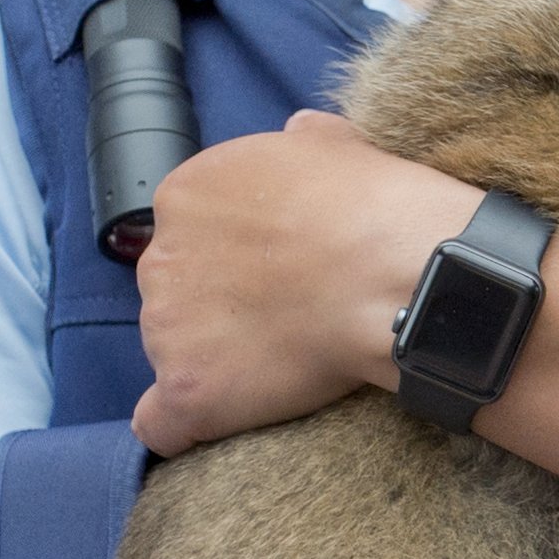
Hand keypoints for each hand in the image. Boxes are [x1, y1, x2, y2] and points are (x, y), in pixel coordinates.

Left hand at [130, 111, 474, 453]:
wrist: (397, 273)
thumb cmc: (374, 208)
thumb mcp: (336, 145)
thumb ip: (303, 143)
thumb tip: (300, 134)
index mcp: (187, 195)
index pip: (190, 232)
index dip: (237, 255)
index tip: (280, 269)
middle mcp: (161, 258)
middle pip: (175, 291)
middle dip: (220, 305)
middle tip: (286, 314)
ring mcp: (167, 328)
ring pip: (174, 351)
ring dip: (216, 358)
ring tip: (283, 362)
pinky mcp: (189, 389)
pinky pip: (162, 424)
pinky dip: (186, 424)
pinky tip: (220, 420)